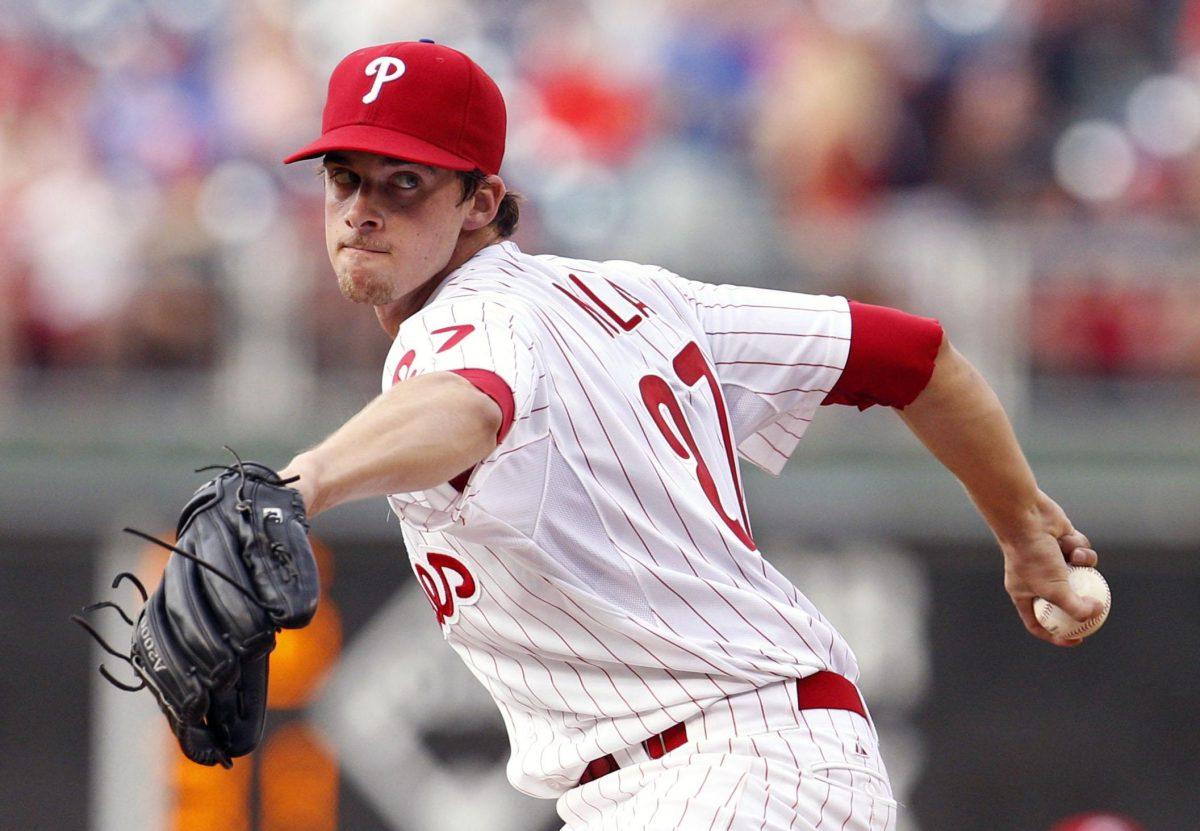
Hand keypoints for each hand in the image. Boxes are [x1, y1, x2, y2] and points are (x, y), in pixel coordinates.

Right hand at [997, 491, 1101, 646]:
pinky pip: (1080, 553)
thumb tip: (1097, 612)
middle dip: (1081, 603)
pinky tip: (1069, 540)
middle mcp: (1036, 577)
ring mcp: (1050, 560)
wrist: (1026, 518)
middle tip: (1099, 611)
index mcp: (1024, 593)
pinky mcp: (1062, 543)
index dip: (1056, 635)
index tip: (1077, 639)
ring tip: (1075, 558)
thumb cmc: (1033, 556)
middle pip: (1061, 599)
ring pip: (1078, 573)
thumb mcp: (1055, 590)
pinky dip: (1080, 549)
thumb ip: (1076, 607)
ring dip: (1083, 566)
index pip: (1038, 622)